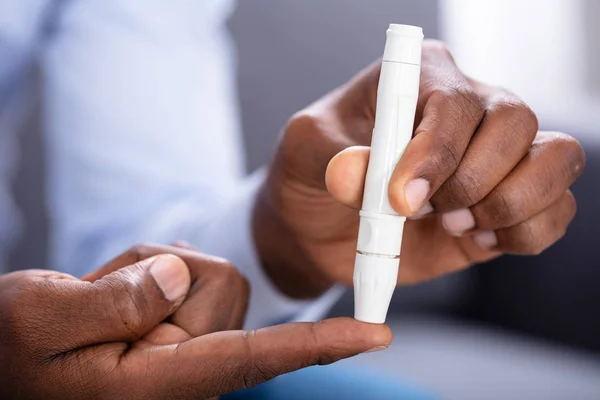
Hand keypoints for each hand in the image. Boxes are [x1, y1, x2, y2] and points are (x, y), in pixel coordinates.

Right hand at [0, 244, 390, 398]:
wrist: (3, 355)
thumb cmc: (11, 350)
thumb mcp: (43, 318)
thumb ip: (116, 300)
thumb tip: (179, 276)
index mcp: (159, 383)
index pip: (256, 358)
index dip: (319, 345)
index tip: (375, 335)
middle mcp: (187, 367)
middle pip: (226, 286)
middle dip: (169, 271)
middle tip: (107, 291)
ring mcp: (186, 345)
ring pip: (211, 274)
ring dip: (155, 269)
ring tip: (106, 295)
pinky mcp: (180, 324)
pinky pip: (189, 270)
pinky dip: (152, 269)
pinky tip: (119, 292)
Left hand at [254, 40, 584, 297]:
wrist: (320, 223)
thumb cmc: (314, 172)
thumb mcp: (305, 155)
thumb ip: (332, 160)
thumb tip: (356, 173)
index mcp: (418, 78)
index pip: (456, 101)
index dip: (437, 152)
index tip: (399, 198)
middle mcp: (468, 108)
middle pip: (516, 124)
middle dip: (471, 182)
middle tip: (419, 211)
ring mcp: (494, 156)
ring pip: (556, 160)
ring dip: (507, 206)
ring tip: (453, 223)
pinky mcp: (504, 203)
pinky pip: (556, 211)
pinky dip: (525, 232)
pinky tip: (476, 238)